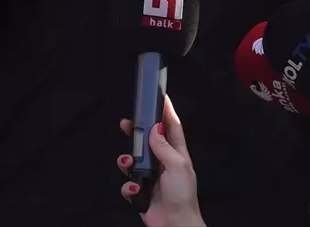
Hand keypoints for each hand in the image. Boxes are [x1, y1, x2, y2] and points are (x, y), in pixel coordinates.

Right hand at [117, 96, 205, 226]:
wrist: (176, 225)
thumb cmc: (182, 195)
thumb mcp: (177, 166)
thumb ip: (164, 146)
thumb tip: (154, 129)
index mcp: (176, 153)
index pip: (171, 127)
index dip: (166, 111)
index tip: (159, 95)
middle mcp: (163, 162)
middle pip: (147, 140)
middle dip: (136, 132)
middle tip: (126, 123)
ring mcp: (151, 177)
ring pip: (132, 160)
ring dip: (127, 159)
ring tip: (128, 162)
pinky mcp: (141, 192)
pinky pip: (128, 183)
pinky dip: (128, 185)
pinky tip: (136, 189)